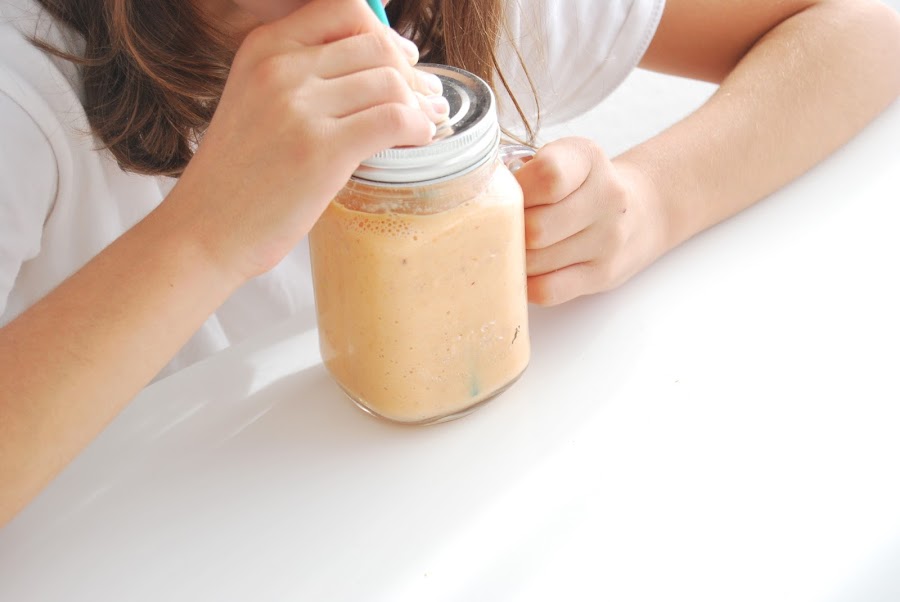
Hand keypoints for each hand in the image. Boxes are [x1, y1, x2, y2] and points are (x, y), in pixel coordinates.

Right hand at [169, 0, 447, 280]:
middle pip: (377, 46)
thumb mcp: (255, 102)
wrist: (205, 230)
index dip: (384, 33)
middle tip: (426, 97)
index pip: (344, 9)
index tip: (401, 58)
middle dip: (412, 73)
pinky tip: (419, 140)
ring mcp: (301, 108)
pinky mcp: (323, 150)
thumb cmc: (236, 177)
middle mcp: (281, 68)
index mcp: (263, 47)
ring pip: (391, 83)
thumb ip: (302, 77)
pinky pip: (395, 119)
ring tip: (428, 121)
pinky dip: (419, 128)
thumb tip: (376, 69)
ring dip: (421, 103)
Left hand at [515, 137, 666, 305]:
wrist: (641, 211)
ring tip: (514, 247)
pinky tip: (526, 271)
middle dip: (509, 232)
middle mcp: (606, 197)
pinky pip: (548, 290)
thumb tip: (478, 207)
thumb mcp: (563, 160)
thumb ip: (525, 174)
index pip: (547, 175)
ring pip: (537, 261)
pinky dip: (526, 284)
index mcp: (588, 159)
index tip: (507, 195)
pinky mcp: (602, 275)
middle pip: (536, 227)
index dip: (516, 190)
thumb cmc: (582, 186)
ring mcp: (608, 240)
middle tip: (502, 229)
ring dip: (515, 258)